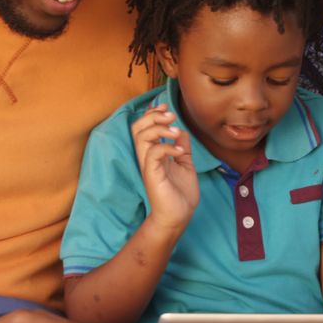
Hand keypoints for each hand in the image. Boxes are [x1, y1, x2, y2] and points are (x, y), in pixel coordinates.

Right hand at [131, 104, 198, 230]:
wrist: (179, 216)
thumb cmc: (180, 193)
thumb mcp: (185, 164)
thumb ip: (182, 147)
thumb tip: (182, 131)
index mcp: (153, 153)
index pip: (143, 127)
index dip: (152, 113)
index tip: (166, 107)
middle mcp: (147, 157)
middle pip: (137, 127)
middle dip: (153, 116)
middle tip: (171, 115)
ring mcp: (148, 165)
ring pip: (141, 136)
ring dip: (160, 128)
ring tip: (176, 132)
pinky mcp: (152, 175)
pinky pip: (153, 153)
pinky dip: (168, 147)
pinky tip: (180, 151)